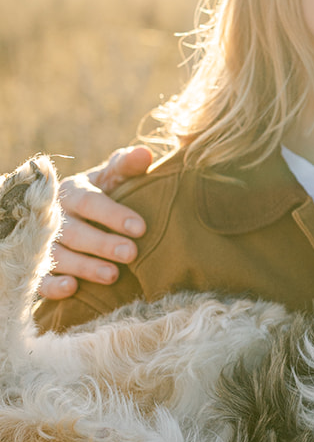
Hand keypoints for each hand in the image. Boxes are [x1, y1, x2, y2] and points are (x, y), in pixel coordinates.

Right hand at [39, 145, 153, 299]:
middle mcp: (53, 217)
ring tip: (113, 275)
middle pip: (74, 231)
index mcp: (71, 192)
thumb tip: (145, 153)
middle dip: (102, 244)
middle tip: (131, 254)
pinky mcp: (40, 268)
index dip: (113, 215)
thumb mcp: (112, 178)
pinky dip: (53, 285)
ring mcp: (43, 243)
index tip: (140, 228)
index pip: (89, 202)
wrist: (77, 216)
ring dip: (84, 266)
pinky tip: (72, 288)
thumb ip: (126, 166)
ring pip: (58, 255)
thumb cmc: (102, 194)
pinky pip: (40, 279)